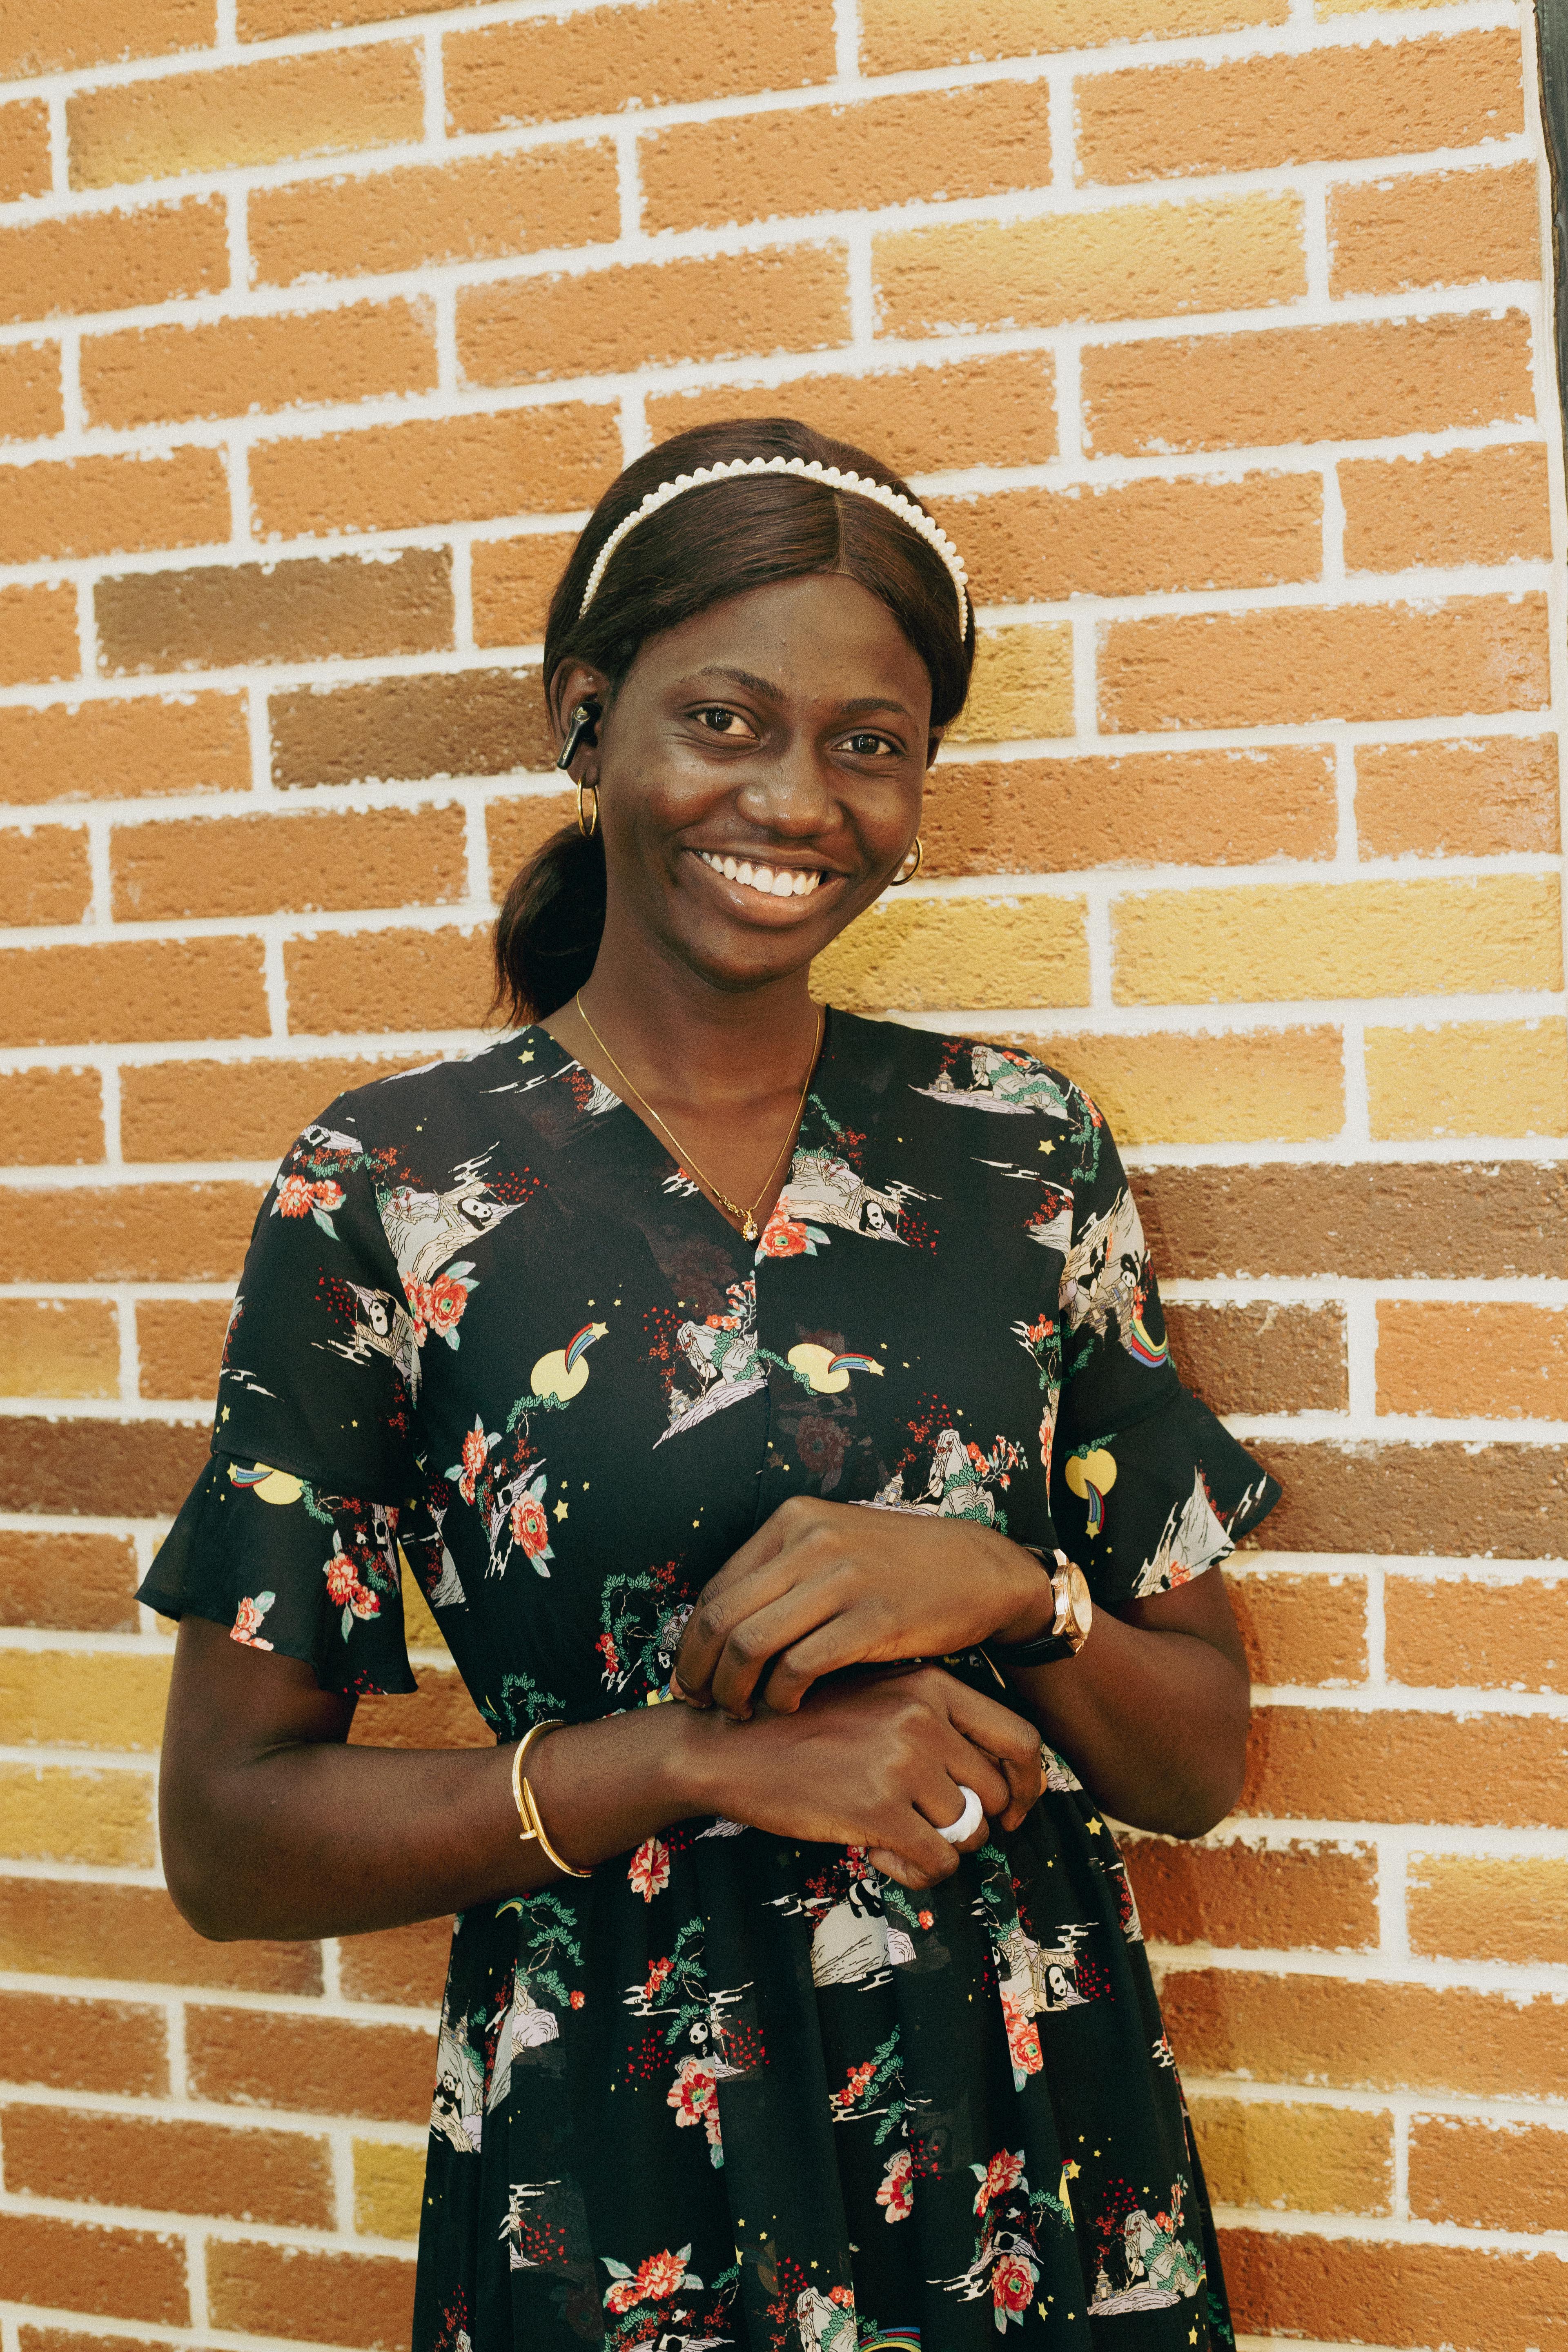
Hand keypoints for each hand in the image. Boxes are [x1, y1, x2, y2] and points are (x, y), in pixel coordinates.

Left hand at [673, 1494, 1056, 1718]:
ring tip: (740, 1710)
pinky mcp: (873, 1618)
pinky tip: (787, 1706)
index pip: (717, 1588)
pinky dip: (782, 1695)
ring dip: (735, 1689)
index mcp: (794, 1520)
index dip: (692, 1642)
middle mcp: (812, 1540)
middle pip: (722, 1618)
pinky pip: (801, 1665)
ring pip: (752, 1643)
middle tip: (700, 1703)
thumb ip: (781, 1577)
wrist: (979, 1570)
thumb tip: (721, 1631)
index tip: (689, 1677)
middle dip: (699, 1671)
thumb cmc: (900, 1567)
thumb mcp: (835, 1548)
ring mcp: (843, 1578)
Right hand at [684, 1666, 1044, 1889]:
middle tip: (940, 1831)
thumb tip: (991, 1778)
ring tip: (897, 1837)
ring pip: (968, 1831)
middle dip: (976, 1822)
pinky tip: (881, 1853)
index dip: (1027, 1784)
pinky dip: (916, 1871)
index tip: (1011, 1807)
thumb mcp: (876, 1695)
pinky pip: (936, 1862)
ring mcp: (901, 1763)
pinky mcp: (877, 1810)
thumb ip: (933, 1720)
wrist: (727, 1744)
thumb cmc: (802, 1724)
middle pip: (996, 1792)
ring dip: (941, 1848)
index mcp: (931, 1684)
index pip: (1020, 1738)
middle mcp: (924, 1719)